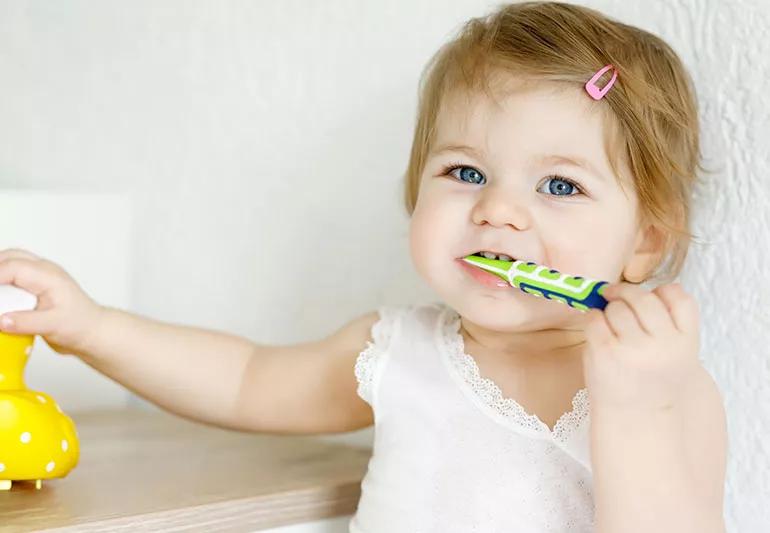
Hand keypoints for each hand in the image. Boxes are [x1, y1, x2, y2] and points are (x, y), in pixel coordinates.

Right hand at [0, 248, 104, 356]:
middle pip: (9, 258)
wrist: (91, 330)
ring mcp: (39, 276)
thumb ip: (26, 323)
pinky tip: (2, 296)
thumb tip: (0, 320)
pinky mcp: (34, 285)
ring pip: (11, 262)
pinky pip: (12, 274)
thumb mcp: (53, 326)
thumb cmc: (80, 324)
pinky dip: (1, 280)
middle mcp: (43, 272)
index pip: (13, 268)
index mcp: (48, 277)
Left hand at [582, 281, 701, 413]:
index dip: (662, 292)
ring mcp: (632, 348)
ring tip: (611, 328)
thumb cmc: (652, 381)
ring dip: (609, 310)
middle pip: (643, 298)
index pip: (680, 298)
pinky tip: (599, 335)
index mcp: (685, 342)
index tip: (652, 299)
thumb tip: (636, 288)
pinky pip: (594, 319)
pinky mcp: (605, 352)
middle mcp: (662, 344)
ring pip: (617, 307)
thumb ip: (669, 323)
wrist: (636, 420)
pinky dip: (593, 321)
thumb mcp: (676, 354)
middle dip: (625, 294)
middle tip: (615, 296)